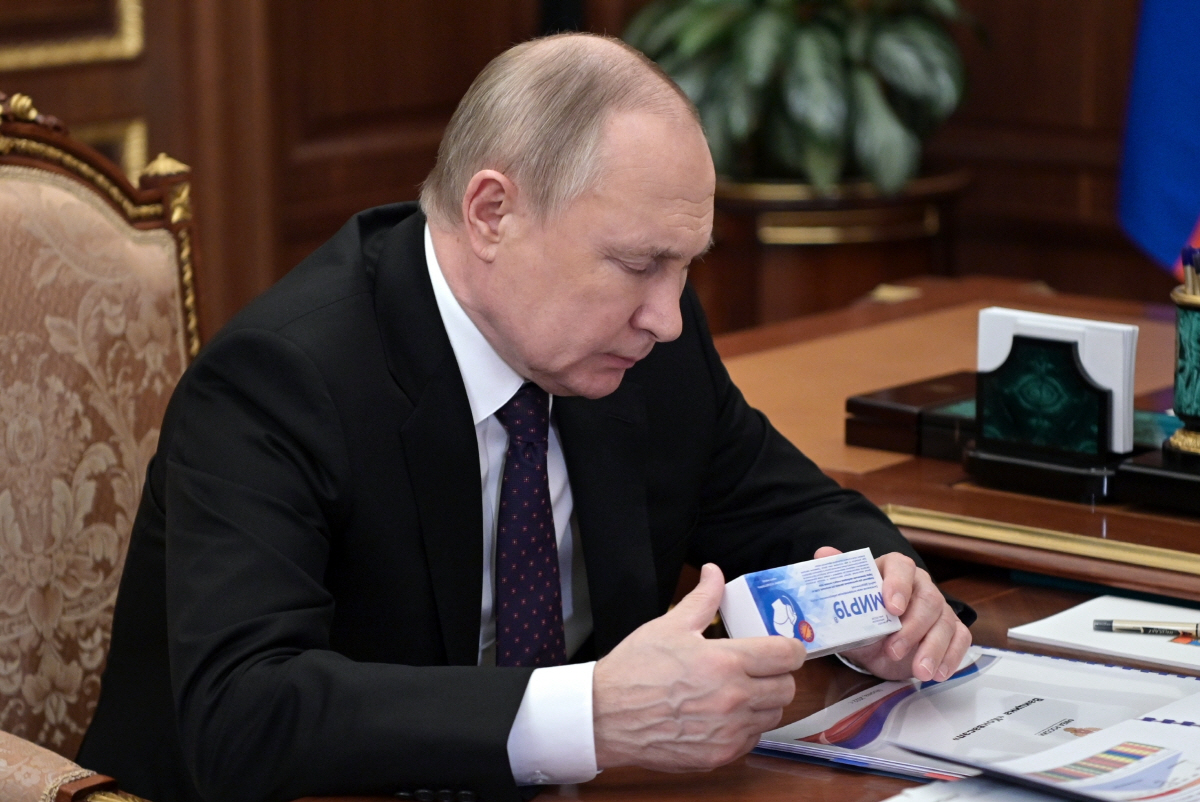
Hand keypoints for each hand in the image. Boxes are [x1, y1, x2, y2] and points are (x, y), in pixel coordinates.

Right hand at [592, 563, 805, 771]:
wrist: (605, 716)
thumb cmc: (634, 670)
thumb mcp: (668, 626)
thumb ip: (702, 599)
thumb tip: (714, 572)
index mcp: (725, 661)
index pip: (787, 655)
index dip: (789, 648)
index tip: (781, 648)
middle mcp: (734, 699)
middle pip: (788, 689)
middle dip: (777, 676)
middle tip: (757, 669)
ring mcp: (728, 731)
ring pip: (772, 716)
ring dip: (762, 703)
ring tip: (737, 692)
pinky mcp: (719, 756)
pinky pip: (751, 740)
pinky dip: (744, 728)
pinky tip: (722, 716)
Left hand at [815, 547, 971, 682]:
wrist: (874, 644)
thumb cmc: (861, 617)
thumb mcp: (845, 602)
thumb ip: (836, 575)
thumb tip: (823, 554)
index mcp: (893, 570)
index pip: (901, 567)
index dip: (898, 585)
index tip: (891, 608)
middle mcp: (920, 585)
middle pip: (927, 599)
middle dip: (912, 628)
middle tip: (893, 650)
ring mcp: (938, 609)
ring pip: (945, 623)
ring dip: (933, 649)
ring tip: (919, 672)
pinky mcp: (951, 630)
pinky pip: (960, 640)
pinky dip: (951, 657)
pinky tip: (938, 673)